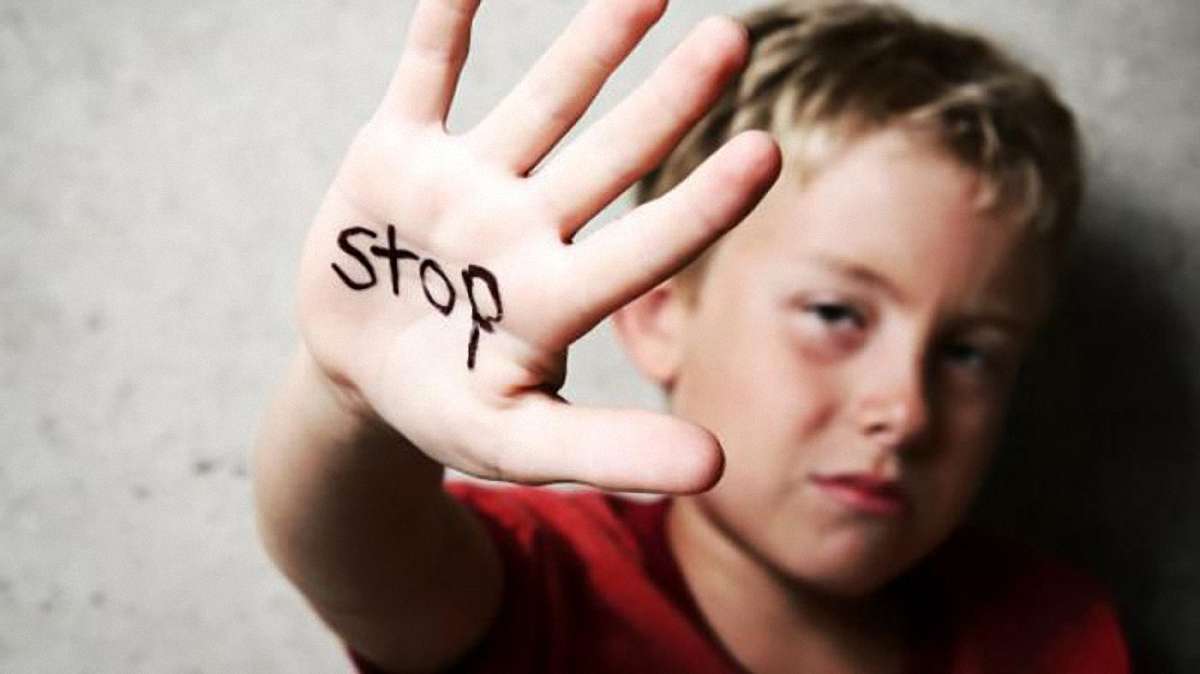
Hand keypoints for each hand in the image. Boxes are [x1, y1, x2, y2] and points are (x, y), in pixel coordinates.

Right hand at [297, 0, 779, 492]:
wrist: (359, 374)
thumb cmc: (446, 408)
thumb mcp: (516, 444)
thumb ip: (606, 452)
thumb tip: (718, 468)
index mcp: (554, 298)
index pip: (640, 247)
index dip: (698, 204)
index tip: (767, 153)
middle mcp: (524, 227)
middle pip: (607, 157)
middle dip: (667, 102)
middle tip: (734, 41)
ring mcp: (463, 185)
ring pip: (541, 105)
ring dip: (591, 46)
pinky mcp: (394, 154)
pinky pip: (425, 75)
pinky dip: (442, 23)